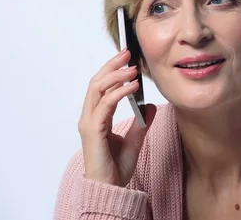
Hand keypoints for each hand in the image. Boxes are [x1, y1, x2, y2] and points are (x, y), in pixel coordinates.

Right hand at [78, 48, 156, 186]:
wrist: (110, 188)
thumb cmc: (116, 168)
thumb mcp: (135, 139)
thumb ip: (141, 122)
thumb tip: (151, 105)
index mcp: (97, 117)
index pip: (101, 86)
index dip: (112, 70)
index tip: (127, 58)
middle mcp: (90, 117)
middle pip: (96, 82)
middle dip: (111, 65)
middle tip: (127, 53)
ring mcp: (89, 123)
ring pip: (97, 89)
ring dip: (115, 75)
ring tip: (132, 68)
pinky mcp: (93, 130)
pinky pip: (105, 105)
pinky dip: (119, 92)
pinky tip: (133, 87)